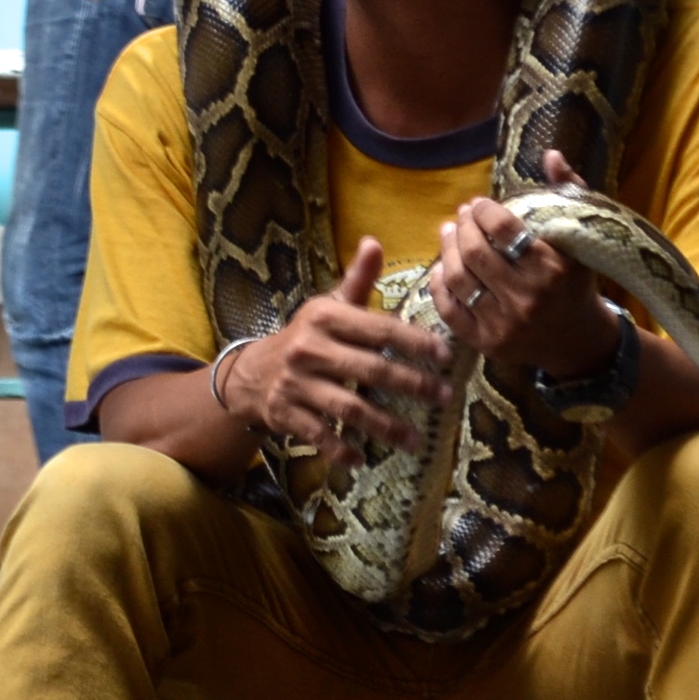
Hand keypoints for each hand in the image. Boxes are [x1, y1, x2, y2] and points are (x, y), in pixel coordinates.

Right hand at [218, 236, 454, 469]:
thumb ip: (357, 280)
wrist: (251, 373)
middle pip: (370, 370)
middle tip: (444, 398)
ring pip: (348, 407)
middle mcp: (309, 349)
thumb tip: (374, 241)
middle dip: (412, 385)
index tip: (447, 356)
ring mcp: (295, 383)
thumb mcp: (328, 307)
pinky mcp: (285, 413)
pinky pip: (318, 435)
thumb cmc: (305, 338)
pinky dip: (339, 449)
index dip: (415, 342)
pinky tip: (361, 458)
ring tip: (415, 440)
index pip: (379, 329)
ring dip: (385, 427)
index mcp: (324, 318)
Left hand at [427, 150, 623, 376]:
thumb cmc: (576, 280)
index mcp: (552, 268)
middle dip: (462, 227)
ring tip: (448, 233)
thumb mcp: (580, 237)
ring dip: (446, 250)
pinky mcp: (488, 343)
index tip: (479, 203)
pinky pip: (450, 310)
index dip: (483, 210)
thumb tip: (551, 154)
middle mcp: (528, 298)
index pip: (503, 229)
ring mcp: (505, 324)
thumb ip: (568, 192)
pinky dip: (439, 286)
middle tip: (461, 215)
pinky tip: (440, 267)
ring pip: (458, 279)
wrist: (578, 339)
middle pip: (475, 253)